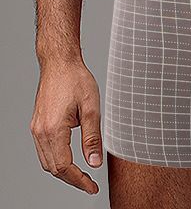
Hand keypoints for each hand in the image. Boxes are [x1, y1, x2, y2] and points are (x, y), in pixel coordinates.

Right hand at [30, 59, 101, 193]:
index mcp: (53, 130)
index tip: (93, 187)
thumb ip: (92, 138)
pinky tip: (70, 159)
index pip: (64, 167)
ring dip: (64, 172)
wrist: (60, 63)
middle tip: (90, 184)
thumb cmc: (76, 80)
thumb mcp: (91, 109)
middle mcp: (40, 132)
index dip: (79, 181)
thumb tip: (95, 162)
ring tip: (83, 175)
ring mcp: (36, 129)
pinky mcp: (37, 125)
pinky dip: (57, 160)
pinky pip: (44, 151)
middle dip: (72, 179)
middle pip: (53, 168)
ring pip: (47, 162)